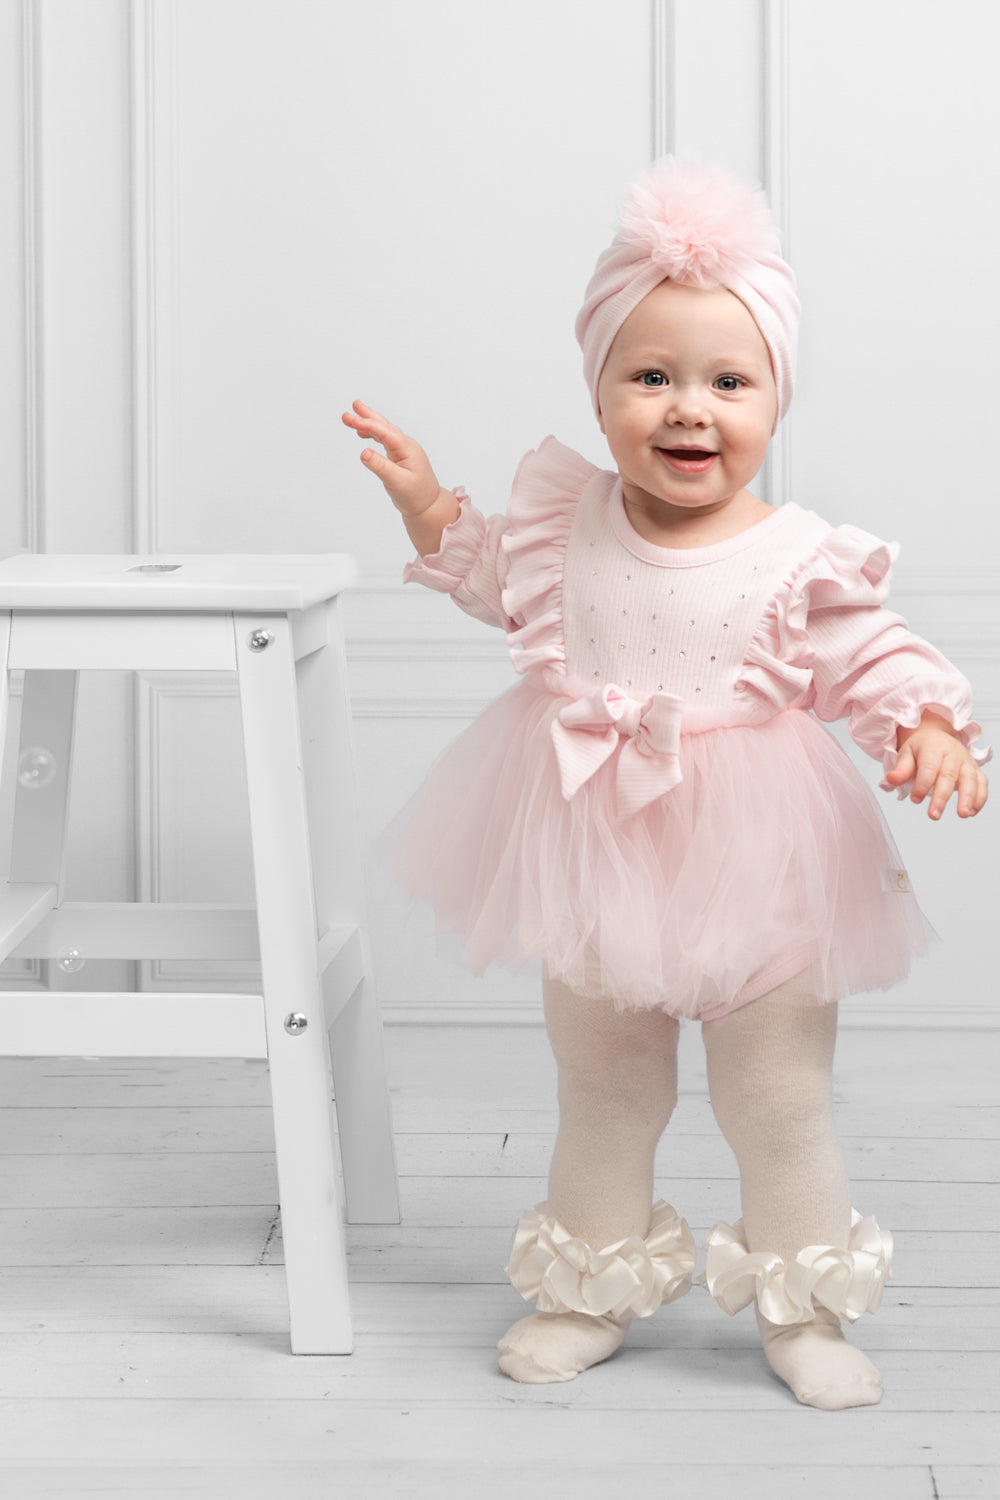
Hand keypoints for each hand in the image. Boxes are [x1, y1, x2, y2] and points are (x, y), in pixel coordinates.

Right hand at [341, 400, 441, 519]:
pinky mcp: (399, 456)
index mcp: (407, 449)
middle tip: (351, 408)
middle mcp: (406, 445)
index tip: (350, 420)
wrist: (428, 506)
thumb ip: (380, 467)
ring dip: (369, 423)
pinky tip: (363, 434)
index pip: (384, 432)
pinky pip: (385, 440)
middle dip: (367, 416)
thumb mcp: (397, 482)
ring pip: (384, 431)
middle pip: (385, 426)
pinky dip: (373, 434)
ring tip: (353, 416)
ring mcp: (403, 450)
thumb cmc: (416, 496)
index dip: (367, 424)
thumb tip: (364, 453)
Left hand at [887, 711, 988, 819]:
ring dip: (968, 798)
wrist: (938, 737)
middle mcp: (953, 753)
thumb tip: (891, 780)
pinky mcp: (975, 770)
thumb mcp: (907, 753)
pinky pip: (982, 783)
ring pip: (970, 779)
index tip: (915, 799)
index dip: (923, 784)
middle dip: (942, 797)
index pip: (929, 767)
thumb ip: (901, 769)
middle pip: (949, 776)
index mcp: (934, 747)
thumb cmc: (922, 748)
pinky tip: (971, 812)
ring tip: (963, 814)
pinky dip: (980, 798)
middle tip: (934, 815)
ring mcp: (966, 762)